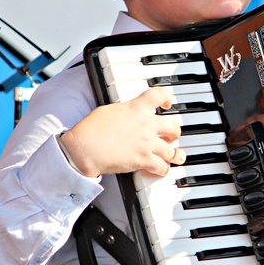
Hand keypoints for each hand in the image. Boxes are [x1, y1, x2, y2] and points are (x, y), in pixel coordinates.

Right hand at [59, 87, 184, 176]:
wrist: (85, 148)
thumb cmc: (91, 129)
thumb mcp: (109, 110)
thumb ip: (126, 111)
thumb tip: (129, 114)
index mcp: (136, 108)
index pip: (158, 95)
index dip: (166, 97)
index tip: (167, 102)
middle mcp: (146, 124)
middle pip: (172, 126)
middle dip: (175, 132)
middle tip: (173, 135)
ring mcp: (147, 143)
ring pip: (171, 150)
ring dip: (176, 154)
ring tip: (178, 156)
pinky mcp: (143, 160)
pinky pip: (162, 166)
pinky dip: (163, 169)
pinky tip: (162, 170)